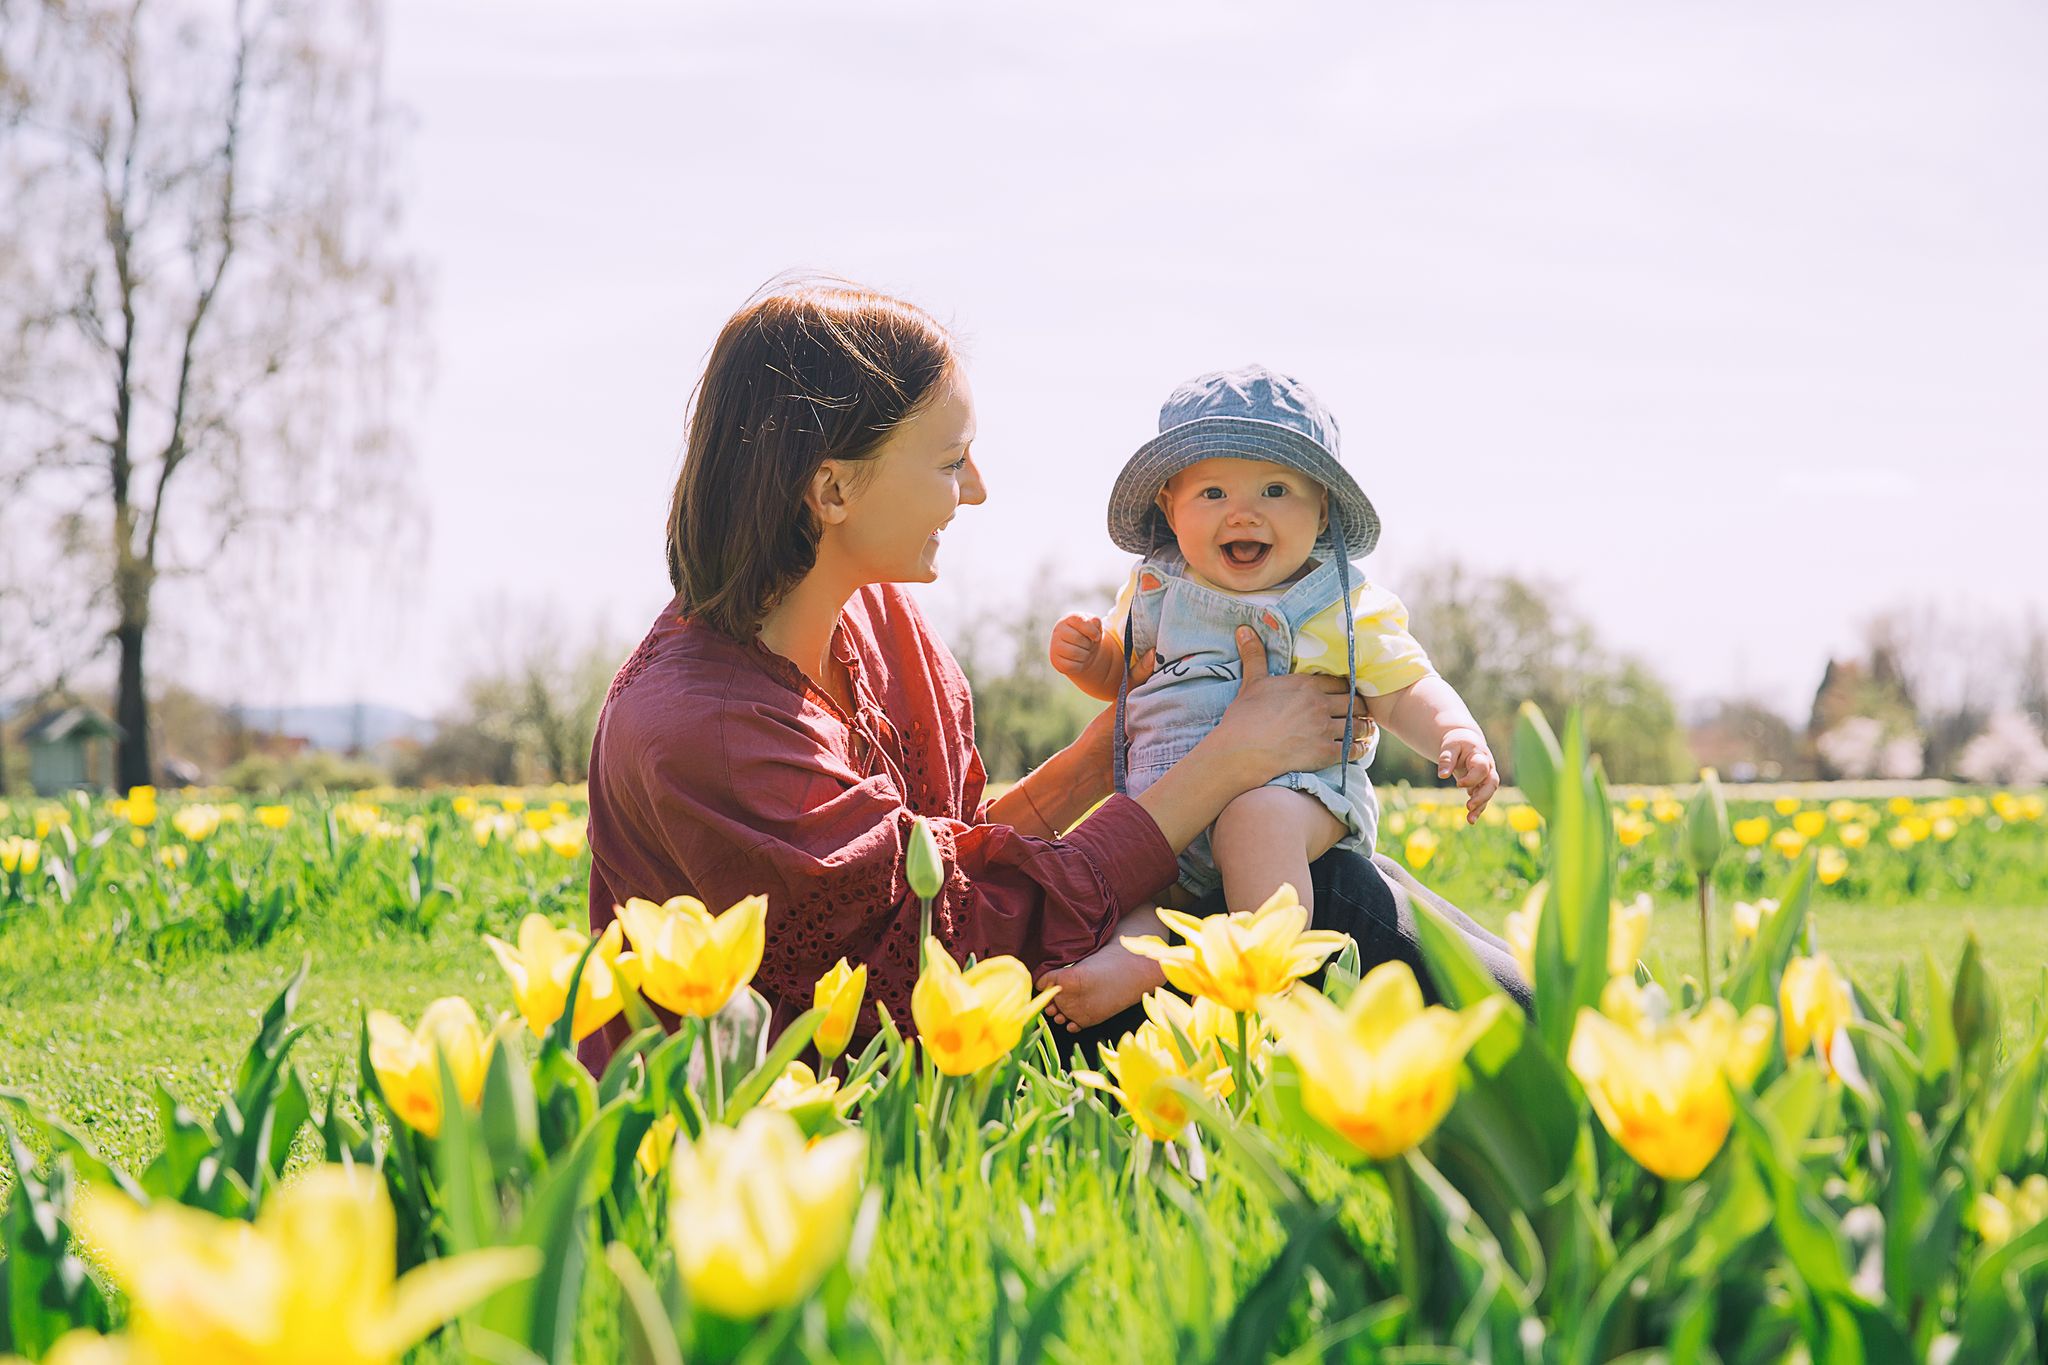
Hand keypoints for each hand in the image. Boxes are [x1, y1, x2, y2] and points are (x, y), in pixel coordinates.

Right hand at [1050, 613, 1106, 678]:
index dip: (1092, 631)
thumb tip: (1095, 621)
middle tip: (1088, 645)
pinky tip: (1078, 661)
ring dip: (1085, 655)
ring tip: (1084, 652)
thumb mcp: (1095, 627)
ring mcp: (1054, 646)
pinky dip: (1080, 665)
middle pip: (1078, 639)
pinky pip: (1071, 666)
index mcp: (1068, 619)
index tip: (1097, 637)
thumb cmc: (1089, 637)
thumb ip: (1096, 623)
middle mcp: (1058, 631)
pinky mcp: (1055, 661)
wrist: (1084, 652)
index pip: (1080, 621)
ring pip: (1074, 653)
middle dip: (1089, 644)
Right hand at [1203, 626, 1360, 784]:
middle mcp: (1320, 704)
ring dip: (1363, 727)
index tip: (1348, 692)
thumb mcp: (1252, 682)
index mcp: (1306, 685)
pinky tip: (1361, 747)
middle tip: (1361, 711)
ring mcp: (1324, 729)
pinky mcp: (1324, 753)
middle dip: (1359, 706)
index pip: (1339, 682)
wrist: (1242, 749)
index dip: (1346, 687)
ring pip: (1357, 725)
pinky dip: (1360, 748)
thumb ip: (1255, 655)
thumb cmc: (1245, 716)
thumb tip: (1244, 629)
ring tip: (1365, 729)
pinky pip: (1352, 749)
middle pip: (1353, 702)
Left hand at [1439, 728, 1498, 821]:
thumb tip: (1442, 775)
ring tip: (1470, 819)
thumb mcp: (1450, 746)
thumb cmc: (1457, 743)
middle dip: (1482, 796)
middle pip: (1492, 783)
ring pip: (1488, 793)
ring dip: (1481, 806)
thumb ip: (1446, 759)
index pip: (1482, 769)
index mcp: (1480, 756)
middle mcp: (1488, 768)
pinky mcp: (1481, 785)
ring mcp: (1486, 777)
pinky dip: (1478, 809)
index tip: (1458, 784)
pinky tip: (1470, 820)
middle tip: (1469, 806)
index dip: (1472, 778)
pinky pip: (1483, 798)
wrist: (1465, 741)